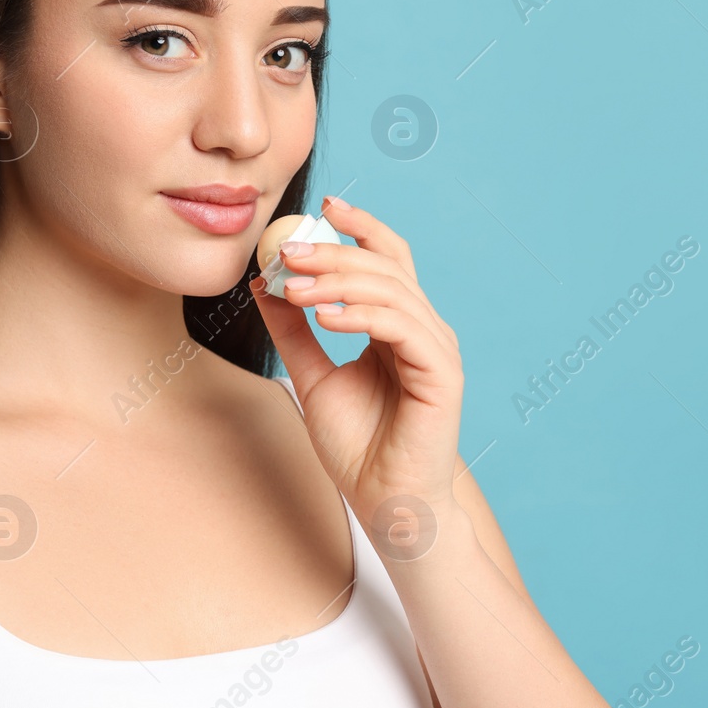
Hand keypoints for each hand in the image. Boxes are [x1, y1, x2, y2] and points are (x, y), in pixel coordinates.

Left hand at [250, 195, 464, 529]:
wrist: (384, 502)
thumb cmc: (358, 448)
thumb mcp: (312, 376)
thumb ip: (294, 330)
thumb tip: (266, 283)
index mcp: (399, 326)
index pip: (387, 259)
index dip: (360, 226)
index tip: (324, 205)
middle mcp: (423, 330)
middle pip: (385, 267)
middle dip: (334, 251)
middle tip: (287, 248)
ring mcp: (436, 350)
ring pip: (391, 291)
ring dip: (338, 281)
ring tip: (294, 286)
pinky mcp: (441, 374)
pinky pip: (401, 327)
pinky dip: (361, 315)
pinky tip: (324, 317)